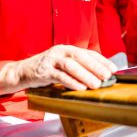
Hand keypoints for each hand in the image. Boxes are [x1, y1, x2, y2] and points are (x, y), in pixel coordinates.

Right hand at [0, 45, 117, 94]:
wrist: (22, 71)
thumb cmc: (47, 69)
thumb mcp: (63, 64)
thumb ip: (77, 67)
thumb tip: (99, 75)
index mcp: (67, 48)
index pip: (88, 53)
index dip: (102, 60)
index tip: (113, 69)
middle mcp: (60, 51)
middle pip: (80, 56)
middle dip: (96, 67)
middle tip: (107, 76)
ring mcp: (51, 60)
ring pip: (71, 65)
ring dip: (85, 75)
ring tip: (96, 84)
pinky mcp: (44, 71)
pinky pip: (59, 76)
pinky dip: (71, 82)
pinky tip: (80, 88)